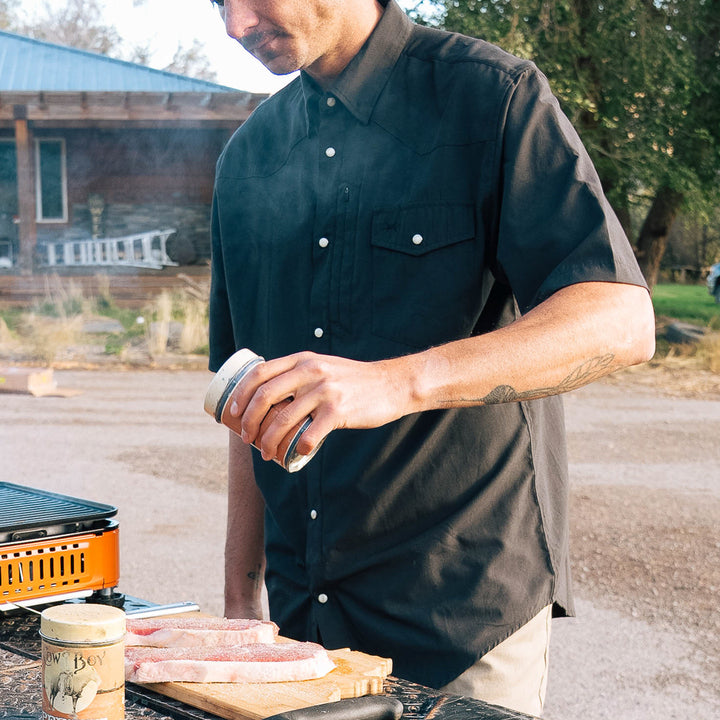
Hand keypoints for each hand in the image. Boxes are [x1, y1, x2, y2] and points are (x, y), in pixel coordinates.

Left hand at [224, 351, 410, 461]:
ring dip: (268, 442)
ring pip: (283, 420)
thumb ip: (300, 374)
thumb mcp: (323, 366)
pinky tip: (295, 455)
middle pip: (265, 397)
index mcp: (302, 360)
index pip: (259, 374)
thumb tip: (270, 396)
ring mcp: (324, 391)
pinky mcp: (338, 411)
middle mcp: (310, 371)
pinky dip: (297, 449)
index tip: (232, 413)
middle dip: (248, 421)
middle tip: (246, 437)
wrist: (391, 384)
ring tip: (266, 453)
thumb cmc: (353, 381)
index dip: (240, 395)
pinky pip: (309, 436)